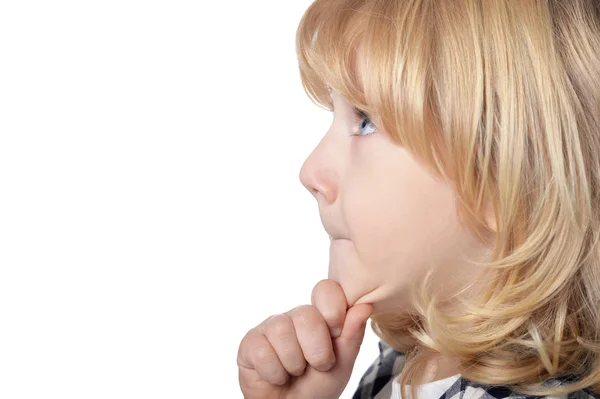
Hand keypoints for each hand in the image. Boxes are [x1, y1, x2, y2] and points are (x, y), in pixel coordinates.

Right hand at [237, 279, 373, 398]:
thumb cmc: (317, 386)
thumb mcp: (342, 364)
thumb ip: (352, 335)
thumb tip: (364, 305)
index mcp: (319, 315)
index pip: (325, 290)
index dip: (333, 309)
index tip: (336, 332)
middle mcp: (294, 316)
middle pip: (306, 315)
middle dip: (316, 350)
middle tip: (317, 365)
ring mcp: (270, 327)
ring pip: (282, 331)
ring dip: (294, 364)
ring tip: (294, 372)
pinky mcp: (249, 342)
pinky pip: (262, 350)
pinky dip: (274, 373)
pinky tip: (276, 376)